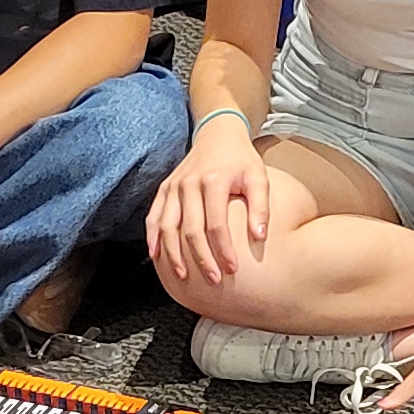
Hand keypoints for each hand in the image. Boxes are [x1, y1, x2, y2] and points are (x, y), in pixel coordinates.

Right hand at [146, 121, 269, 286]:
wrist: (218, 133)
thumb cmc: (242, 160)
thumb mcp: (259, 177)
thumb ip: (261, 207)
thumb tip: (260, 237)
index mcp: (213, 181)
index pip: (216, 224)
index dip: (223, 249)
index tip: (232, 269)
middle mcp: (189, 183)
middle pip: (190, 229)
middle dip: (201, 257)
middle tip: (212, 279)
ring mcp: (174, 186)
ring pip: (167, 226)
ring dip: (173, 254)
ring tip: (182, 275)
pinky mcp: (165, 188)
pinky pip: (154, 216)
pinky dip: (153, 237)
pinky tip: (156, 256)